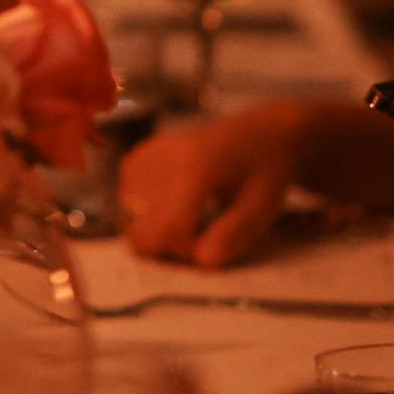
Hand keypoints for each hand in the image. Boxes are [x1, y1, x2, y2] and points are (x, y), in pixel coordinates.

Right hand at [120, 108, 300, 266]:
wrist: (258, 132)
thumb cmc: (266, 171)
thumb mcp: (262, 206)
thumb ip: (234, 235)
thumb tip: (203, 261)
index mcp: (194, 167)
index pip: (167, 231)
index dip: (188, 252)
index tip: (215, 245)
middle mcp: (158, 159)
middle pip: (140, 233)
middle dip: (170, 247)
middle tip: (203, 235)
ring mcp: (142, 157)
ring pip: (129, 224)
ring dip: (158, 232)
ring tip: (192, 219)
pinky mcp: (134, 160)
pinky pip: (127, 207)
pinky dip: (149, 216)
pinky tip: (177, 204)